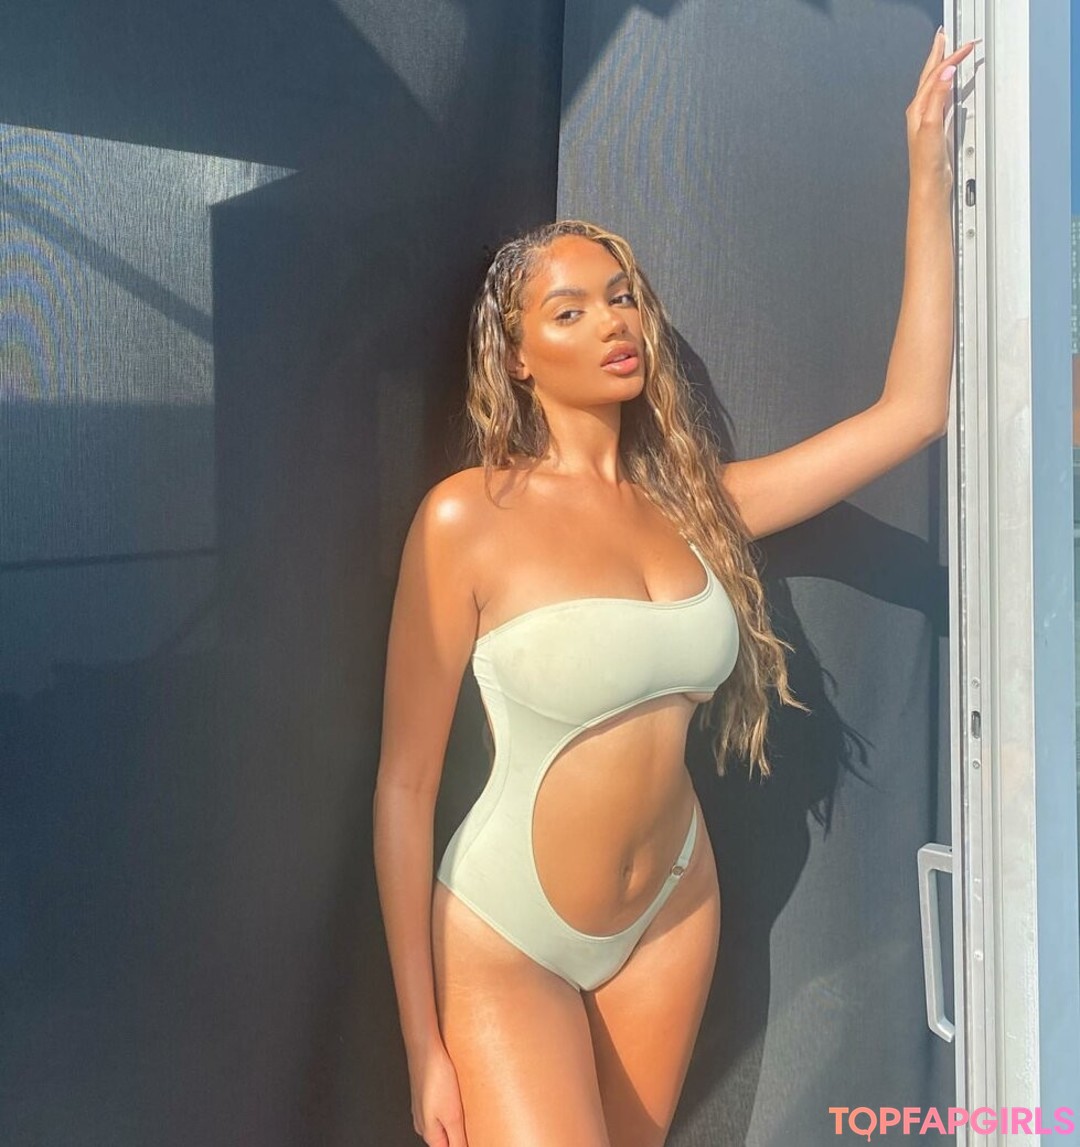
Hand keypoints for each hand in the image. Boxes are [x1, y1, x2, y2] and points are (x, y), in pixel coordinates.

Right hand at [409, 1041, 468, 1146]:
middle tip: (475, 1127)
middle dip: (461, 1137)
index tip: (473, 1138)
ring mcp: (424, 1107)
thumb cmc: (436, 1078)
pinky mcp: (427, 1092)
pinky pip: (441, 1107)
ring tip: (470, 1112)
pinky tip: (460, 1097)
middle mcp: (423, 1123)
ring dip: (457, 1122)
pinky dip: (452, 1107)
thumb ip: (457, 1141)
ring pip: (443, 1123)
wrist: (425, 1048)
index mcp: (429, 1133)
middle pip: (444, 1140)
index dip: (462, 1145)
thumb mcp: (453, 1116)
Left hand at [907, 29, 978, 190]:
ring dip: (942, 68)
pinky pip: (941, 98)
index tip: (964, 46)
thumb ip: (937, 98)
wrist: (929, 184)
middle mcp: (920, 112)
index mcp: (917, 109)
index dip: (949, 58)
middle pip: (930, 76)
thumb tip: (946, 73)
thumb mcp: (932, 125)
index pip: (935, 75)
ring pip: (935, 85)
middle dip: (938, 55)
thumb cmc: (926, 162)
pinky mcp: (936, 127)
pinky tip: (949, 87)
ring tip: (946, 54)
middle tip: (944, 37)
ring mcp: (928, 119)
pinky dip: (946, 85)